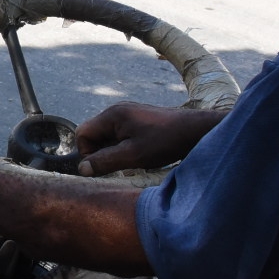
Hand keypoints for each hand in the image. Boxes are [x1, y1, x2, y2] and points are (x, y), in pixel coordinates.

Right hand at [75, 103, 225, 176]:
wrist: (196, 130)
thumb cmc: (165, 142)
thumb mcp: (133, 156)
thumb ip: (105, 161)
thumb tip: (82, 169)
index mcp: (112, 115)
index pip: (82, 133)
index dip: (87, 152)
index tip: (105, 164)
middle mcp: (116, 110)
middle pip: (94, 133)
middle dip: (101, 151)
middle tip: (120, 163)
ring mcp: (128, 113)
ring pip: (107, 135)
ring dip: (113, 150)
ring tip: (133, 158)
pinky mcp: (138, 118)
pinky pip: (119, 133)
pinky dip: (123, 145)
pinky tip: (140, 152)